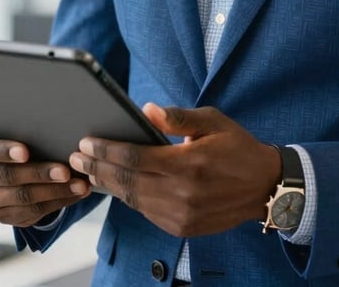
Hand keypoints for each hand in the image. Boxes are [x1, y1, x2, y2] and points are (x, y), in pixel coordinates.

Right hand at [0, 131, 91, 227]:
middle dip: (39, 174)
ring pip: (22, 198)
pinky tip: (76, 193)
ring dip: (55, 192)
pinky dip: (58, 202)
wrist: (4, 159)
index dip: (4, 151)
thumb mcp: (9, 126)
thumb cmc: (12, 133)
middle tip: (65, 171)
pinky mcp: (2, 215)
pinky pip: (32, 212)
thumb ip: (20, 124)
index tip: (25, 152)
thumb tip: (54, 118)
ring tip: (79, 184)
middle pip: (7, 176)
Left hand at [68, 104, 280, 237]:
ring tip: (88, 171)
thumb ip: (178, 118)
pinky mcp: (182, 227)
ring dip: (108, 185)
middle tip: (74, 157)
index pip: (134, 158)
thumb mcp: (212, 121)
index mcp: (187, 164)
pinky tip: (116, 186)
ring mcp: (181, 215)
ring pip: (133, 199)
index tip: (86, 142)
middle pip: (126, 181)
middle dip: (97, 168)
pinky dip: (128, 198)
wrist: (264, 187)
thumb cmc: (237, 147)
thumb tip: (146, 110)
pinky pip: (146, 211)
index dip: (106, 150)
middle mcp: (181, 193)